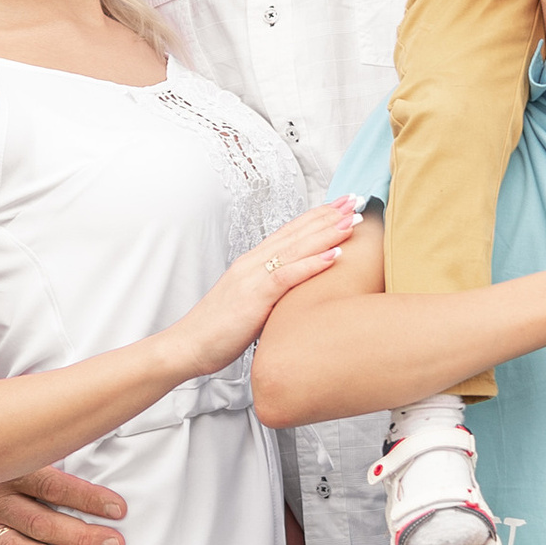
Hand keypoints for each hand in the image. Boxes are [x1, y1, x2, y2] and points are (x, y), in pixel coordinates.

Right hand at [172, 198, 363, 376]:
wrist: (188, 345)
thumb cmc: (218, 330)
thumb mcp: (250, 304)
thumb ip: (271, 292)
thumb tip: (296, 293)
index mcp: (253, 263)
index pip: (290, 232)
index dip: (317, 216)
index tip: (343, 204)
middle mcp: (254, 263)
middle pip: (297, 232)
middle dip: (328, 215)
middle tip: (357, 199)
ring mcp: (253, 277)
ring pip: (296, 247)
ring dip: (327, 232)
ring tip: (353, 220)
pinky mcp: (254, 296)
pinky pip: (288, 275)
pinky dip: (313, 263)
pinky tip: (335, 254)